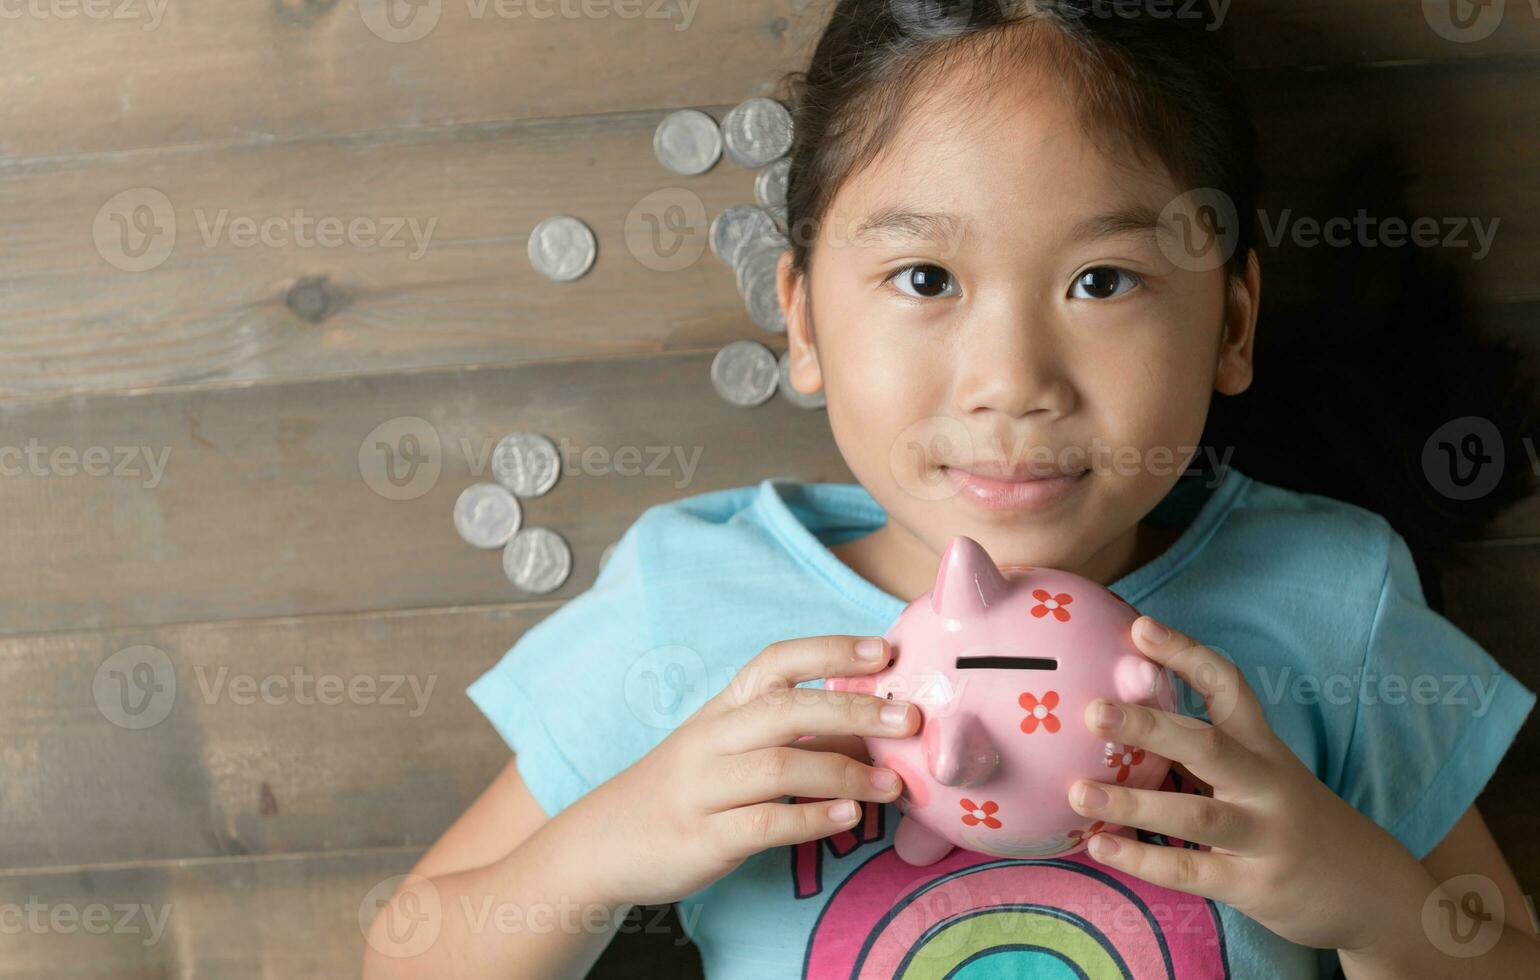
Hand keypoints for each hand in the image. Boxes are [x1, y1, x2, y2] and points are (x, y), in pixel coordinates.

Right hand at [591, 634, 915, 906]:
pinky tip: (848, 817)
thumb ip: (786, 736)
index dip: (828, 650)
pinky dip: (810, 818)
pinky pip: (763, 823)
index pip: (774, 663)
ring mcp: (702, 789)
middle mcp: (709, 740)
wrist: (602, 844)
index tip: (883, 650)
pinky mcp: (702, 839)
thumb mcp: (724, 750)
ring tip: (894, 783)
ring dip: (844, 771)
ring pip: (779, 767)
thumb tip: (870, 729)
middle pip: (786, 710)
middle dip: (853, 709)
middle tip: (910, 718)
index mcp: (720, 710)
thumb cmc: (683, 791)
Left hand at [1064, 615, 1417, 952]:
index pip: (1228, 687)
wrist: (1375, 893)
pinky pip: (1193, 870)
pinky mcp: (1256, 885)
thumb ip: (1206, 750)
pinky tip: (1099, 846)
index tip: (1141, 627)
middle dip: (1149, 725)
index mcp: (1262, 747)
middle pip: (1207, 745)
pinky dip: (1142, 859)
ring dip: (1132, 802)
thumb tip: (1122, 717)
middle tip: (1093, 711)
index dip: (1186, 654)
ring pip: (1196, 813)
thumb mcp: (1264, 775)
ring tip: (1078, 791)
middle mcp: (1266, 784)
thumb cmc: (1296, 822)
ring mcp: (1264, 835)